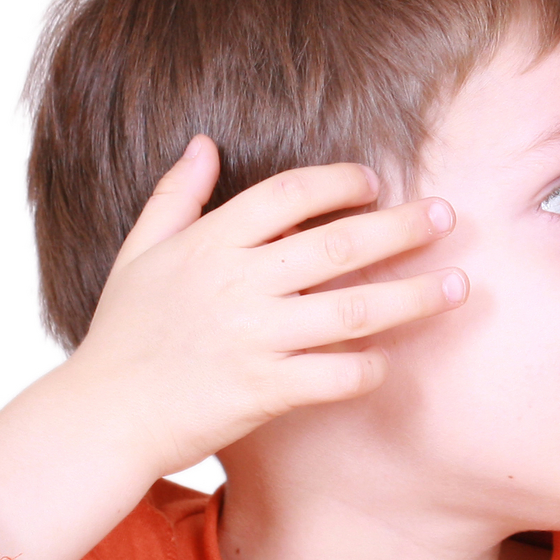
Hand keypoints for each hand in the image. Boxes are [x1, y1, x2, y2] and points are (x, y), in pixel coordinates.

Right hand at [0, 137, 466, 559]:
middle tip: (448, 216)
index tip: (376, 183)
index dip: (340, 181)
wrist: (101, 417)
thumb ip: (175, 195)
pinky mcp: (264, 391)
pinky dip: (371, 368)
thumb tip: (203, 142)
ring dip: (414, 296)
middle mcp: (237, 284)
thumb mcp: (138, 253)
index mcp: (210, 244)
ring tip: (458, 285)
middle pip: (339, 243)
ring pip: (354, 309)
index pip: (290, 193)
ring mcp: (254, 337)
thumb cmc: (123, 334)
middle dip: (402, 227)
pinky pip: (337, 375)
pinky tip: (394, 361)